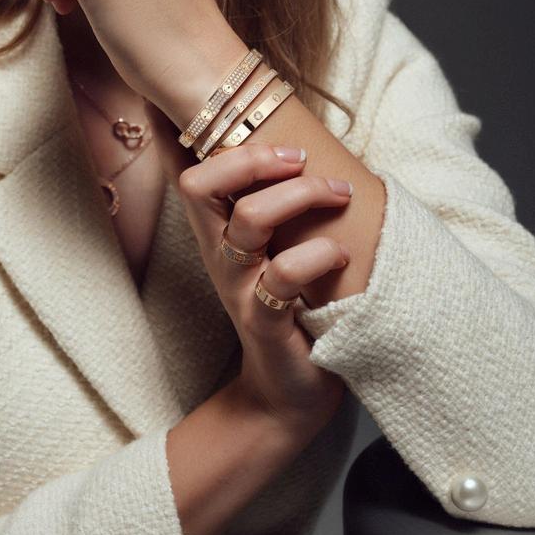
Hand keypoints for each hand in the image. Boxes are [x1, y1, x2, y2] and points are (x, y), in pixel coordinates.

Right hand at [145, 102, 350, 433]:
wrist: (286, 394)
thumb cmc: (291, 308)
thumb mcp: (274, 252)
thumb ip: (277, 209)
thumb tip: (305, 150)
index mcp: (219, 232)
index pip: (192, 174)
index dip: (212, 142)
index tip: (277, 140)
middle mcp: (219, 254)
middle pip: (200, 186)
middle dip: (252, 158)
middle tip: (300, 159)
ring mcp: (237, 287)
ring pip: (248, 220)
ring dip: (300, 196)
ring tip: (340, 194)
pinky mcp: (263, 321)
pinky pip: (282, 277)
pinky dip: (318, 255)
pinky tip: (342, 254)